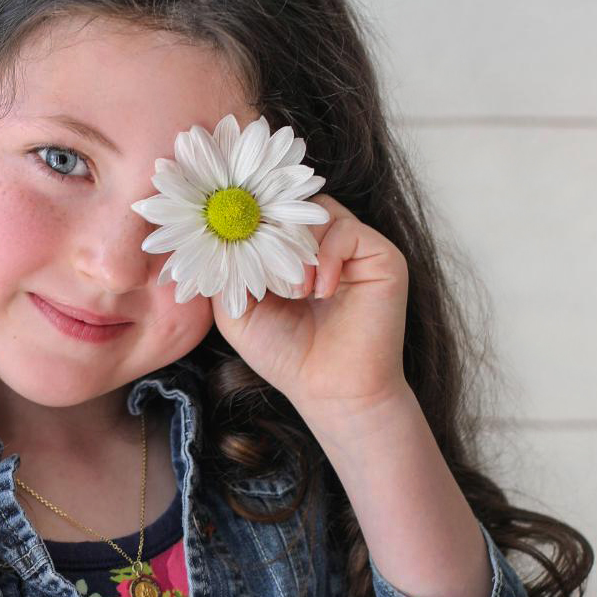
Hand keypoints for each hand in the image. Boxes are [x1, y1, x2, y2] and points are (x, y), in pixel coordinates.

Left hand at [208, 193, 410, 418]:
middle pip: (292, 206)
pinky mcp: (381, 256)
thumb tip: (214, 234)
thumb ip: (224, 271)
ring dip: (297, 249)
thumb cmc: (285, 355)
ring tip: (293, 291)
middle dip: (271, 234)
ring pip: (318, 211)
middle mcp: (322, 246)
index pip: (269, 213)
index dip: (250, 220)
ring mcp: (353, 250)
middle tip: (264, 271)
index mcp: (289, 254)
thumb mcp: (235, 311)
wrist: (331, 390)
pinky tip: (318, 291)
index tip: (232, 234)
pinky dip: (325, 257)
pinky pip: (347, 229)